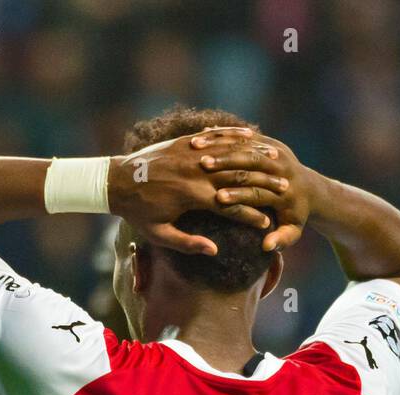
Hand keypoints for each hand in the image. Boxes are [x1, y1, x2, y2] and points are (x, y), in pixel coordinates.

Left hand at [108, 128, 288, 254]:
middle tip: (283, 191)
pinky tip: (250, 137)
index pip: (230, 207)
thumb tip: (214, 251)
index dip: (250, 217)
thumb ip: (188, 243)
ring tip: (275, 161)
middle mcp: (195, 173)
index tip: (266, 225)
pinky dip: (232, 137)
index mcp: (192, 197)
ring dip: (253, 157)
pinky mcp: (183, 143)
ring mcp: (189, 154)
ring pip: (229, 154)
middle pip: (237, 178)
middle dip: (262, 185)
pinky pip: (213, 137)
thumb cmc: (137, 212)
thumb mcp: (159, 234)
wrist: (116, 181)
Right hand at [191, 130, 309, 251]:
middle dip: (225, 164)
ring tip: (196, 149)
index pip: (258, 193)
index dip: (237, 195)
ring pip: (247, 146)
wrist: (313, 191)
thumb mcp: (294, 231)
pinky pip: (247, 138)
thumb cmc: (297, 214)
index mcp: (287, 193)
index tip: (217, 198)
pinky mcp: (273, 144)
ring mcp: (280, 153)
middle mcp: (284, 168)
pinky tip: (204, 139)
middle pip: (250, 164)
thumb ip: (282, 240)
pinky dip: (226, 136)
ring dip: (222, 147)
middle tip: (201, 166)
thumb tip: (267, 246)